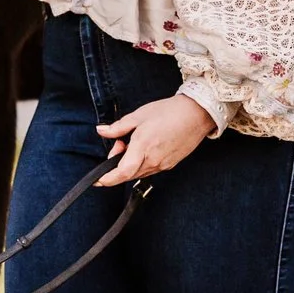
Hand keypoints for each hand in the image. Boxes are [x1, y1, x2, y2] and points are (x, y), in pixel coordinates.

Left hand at [94, 94, 214, 185]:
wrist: (196, 115)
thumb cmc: (169, 112)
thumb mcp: (139, 115)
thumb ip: (118, 127)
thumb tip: (101, 130)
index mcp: (143, 146)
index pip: (122, 172)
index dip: (107, 179)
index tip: (98, 180)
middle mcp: (153, 160)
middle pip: (128, 174)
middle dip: (117, 164)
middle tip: (120, 143)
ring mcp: (162, 165)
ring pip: (138, 172)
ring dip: (129, 164)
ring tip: (134, 142)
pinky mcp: (169, 165)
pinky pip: (149, 170)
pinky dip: (141, 163)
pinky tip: (144, 148)